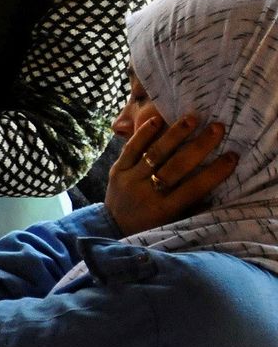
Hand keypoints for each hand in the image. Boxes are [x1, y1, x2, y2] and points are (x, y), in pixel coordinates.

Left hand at [106, 113, 236, 236]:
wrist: (114, 228)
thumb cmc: (153, 225)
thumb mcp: (174, 222)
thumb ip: (195, 208)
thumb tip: (222, 191)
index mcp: (165, 209)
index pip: (194, 188)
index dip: (215, 172)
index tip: (232, 156)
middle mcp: (147, 193)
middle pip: (176, 166)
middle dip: (199, 146)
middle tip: (217, 128)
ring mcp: (129, 180)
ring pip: (155, 153)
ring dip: (175, 134)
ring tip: (193, 118)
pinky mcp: (117, 171)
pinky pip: (130, 149)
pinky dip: (144, 134)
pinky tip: (158, 119)